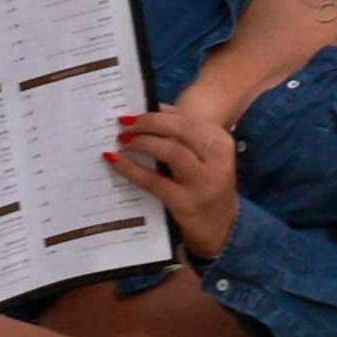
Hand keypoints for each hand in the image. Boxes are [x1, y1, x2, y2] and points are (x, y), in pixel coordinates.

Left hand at [103, 99, 239, 262]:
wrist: (221, 226)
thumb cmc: (205, 185)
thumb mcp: (203, 157)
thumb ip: (182, 134)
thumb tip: (148, 110)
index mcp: (221, 143)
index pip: (187, 120)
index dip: (158, 114)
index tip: (134, 114)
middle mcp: (216, 161)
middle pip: (180, 131)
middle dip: (149, 124)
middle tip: (124, 125)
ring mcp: (202, 183)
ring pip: (171, 152)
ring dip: (142, 142)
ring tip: (123, 141)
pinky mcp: (185, 203)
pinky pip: (153, 181)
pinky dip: (131, 168)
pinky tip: (115, 160)